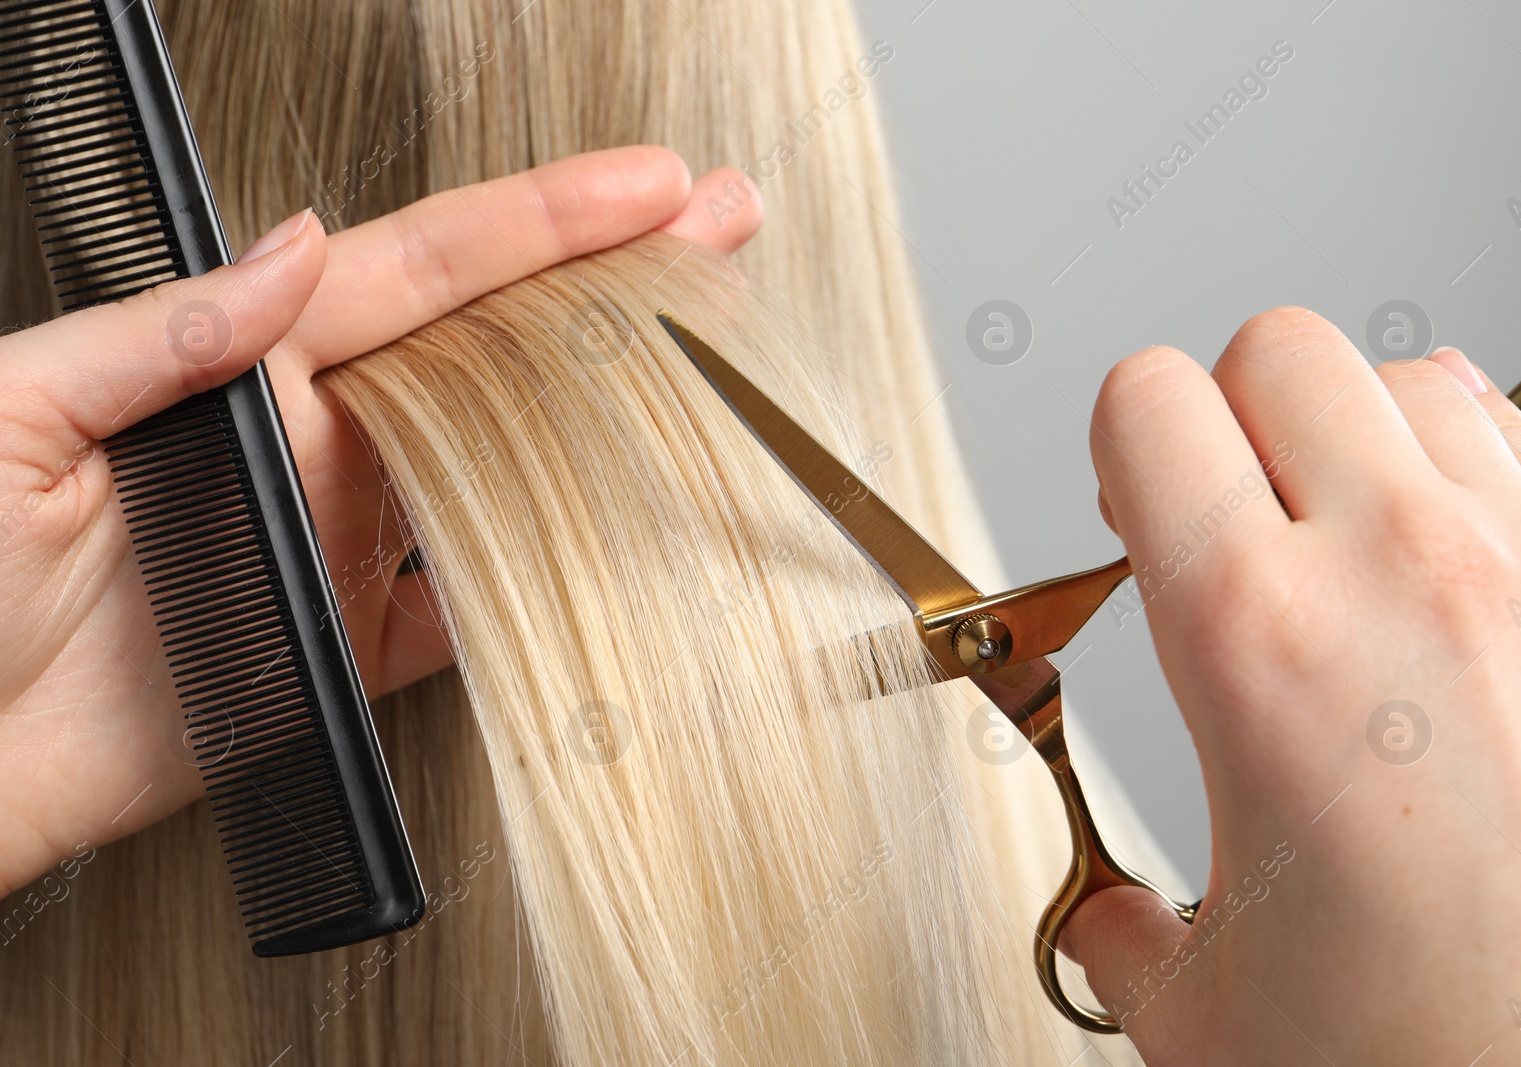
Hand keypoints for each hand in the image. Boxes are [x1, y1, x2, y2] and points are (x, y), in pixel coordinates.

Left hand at [0, 146, 761, 897]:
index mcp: (244, 371)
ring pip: (504, 469)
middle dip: (613, 285)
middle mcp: (309, 448)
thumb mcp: (16, 412)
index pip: (421, 270)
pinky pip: (463, 613)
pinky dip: (536, 586)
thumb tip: (295, 251)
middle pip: (494, 349)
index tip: (641, 189)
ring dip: (606, 419)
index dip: (542, 222)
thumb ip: (165, 334)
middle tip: (715, 234)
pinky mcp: (341, 652)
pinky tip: (610, 543)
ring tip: (699, 367)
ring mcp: (337, 549)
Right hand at [1077, 307, 1520, 1062]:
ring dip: (1360, 441)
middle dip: (1234, 422)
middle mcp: (1407, 572)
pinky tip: (1457, 584)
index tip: (1135, 510)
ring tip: (1354, 549)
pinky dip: (1473, 484)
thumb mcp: (1205, 1007)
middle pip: (1279, 351)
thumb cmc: (1444, 1059)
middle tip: (1236, 522)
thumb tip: (1109, 920)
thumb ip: (1118, 930)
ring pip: (1413, 378)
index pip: (1148, 403)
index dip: (1124, 450)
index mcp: (1259, 643)